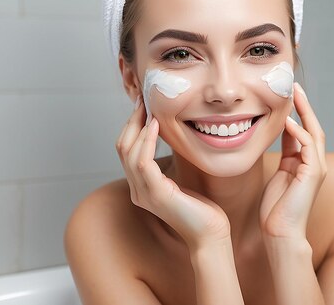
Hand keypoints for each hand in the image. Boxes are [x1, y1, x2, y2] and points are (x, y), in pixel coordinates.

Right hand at [116, 96, 231, 252]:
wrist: (211, 233)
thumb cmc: (201, 207)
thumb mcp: (181, 179)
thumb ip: (170, 164)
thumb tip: (171, 138)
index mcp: (141, 186)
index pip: (127, 150)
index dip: (133, 126)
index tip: (144, 106)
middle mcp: (137, 190)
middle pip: (122, 147)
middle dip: (132, 122)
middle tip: (143, 101)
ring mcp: (144, 194)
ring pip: (128, 152)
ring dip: (138, 127)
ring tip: (149, 109)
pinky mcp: (156, 195)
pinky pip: (143, 163)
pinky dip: (146, 141)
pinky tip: (155, 126)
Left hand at [258, 82, 327, 239]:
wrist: (280, 232)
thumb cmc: (276, 208)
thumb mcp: (280, 171)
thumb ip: (285, 152)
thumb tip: (283, 131)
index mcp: (306, 163)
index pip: (305, 130)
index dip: (298, 112)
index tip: (289, 94)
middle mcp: (316, 163)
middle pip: (313, 127)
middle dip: (304, 106)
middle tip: (294, 86)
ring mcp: (317, 168)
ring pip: (314, 132)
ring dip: (303, 112)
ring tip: (293, 95)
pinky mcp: (313, 173)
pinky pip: (308, 146)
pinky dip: (299, 132)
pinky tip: (287, 121)